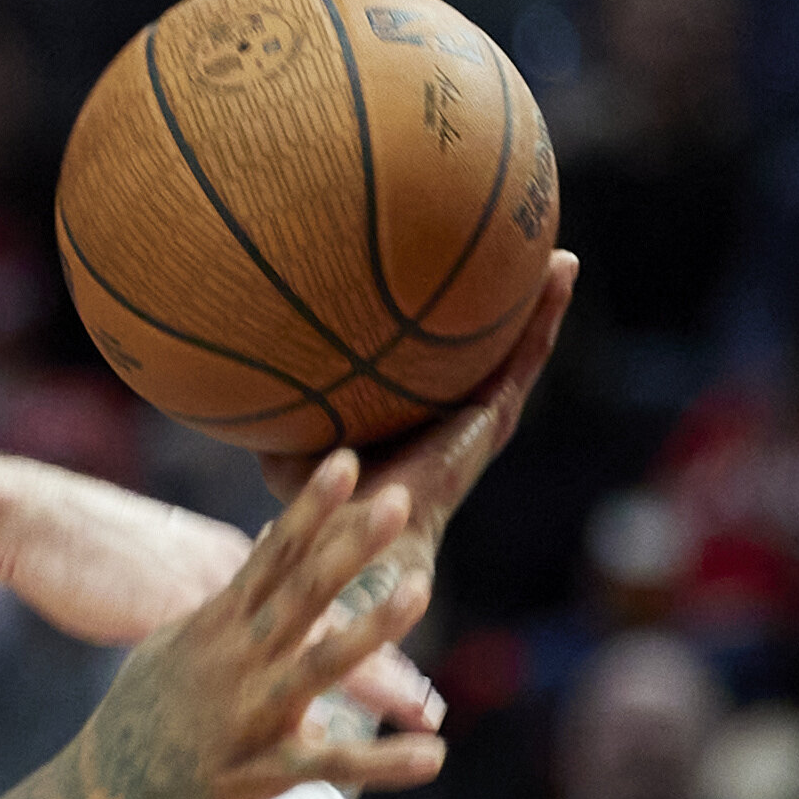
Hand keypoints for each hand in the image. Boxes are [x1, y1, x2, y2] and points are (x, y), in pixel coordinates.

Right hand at [64, 451, 441, 798]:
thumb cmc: (119, 733)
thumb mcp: (161, 658)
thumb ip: (212, 623)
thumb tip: (239, 590)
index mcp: (210, 627)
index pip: (270, 557)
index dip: (311, 510)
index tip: (349, 462)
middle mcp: (228, 659)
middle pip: (298, 589)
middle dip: (348, 543)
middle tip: (396, 498)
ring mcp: (240, 711)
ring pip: (316, 660)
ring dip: (372, 627)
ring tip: (422, 591)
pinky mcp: (249, 770)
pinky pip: (327, 764)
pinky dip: (382, 761)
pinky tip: (433, 757)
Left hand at [250, 249, 581, 569]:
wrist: (357, 543)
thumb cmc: (320, 507)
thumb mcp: (291, 451)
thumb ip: (279, 414)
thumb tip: (239, 375)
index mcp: (416, 424)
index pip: (437, 372)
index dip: (447, 335)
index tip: (447, 282)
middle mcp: (452, 420)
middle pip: (486, 356)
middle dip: (506, 311)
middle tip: (524, 254)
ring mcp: (476, 419)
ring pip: (516, 353)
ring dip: (539, 306)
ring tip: (559, 258)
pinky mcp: (490, 418)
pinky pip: (522, 360)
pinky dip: (542, 318)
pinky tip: (557, 275)